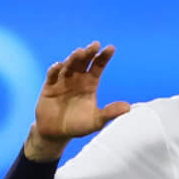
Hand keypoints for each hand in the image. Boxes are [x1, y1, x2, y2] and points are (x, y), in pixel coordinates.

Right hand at [24, 42, 128, 160]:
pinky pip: (52, 75)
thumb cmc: (78, 126)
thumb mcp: (96, 121)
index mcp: (90, 83)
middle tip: (95, 45)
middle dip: (89, 53)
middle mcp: (77, 79)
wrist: (56, 134)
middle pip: (83, 62)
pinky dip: (55, 69)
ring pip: (69, 65)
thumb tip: (128, 108)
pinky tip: (60, 65)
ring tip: (80, 52)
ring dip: (73, 58)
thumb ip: (110, 113)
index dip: (104, 57)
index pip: (98, 66)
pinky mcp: (49, 86)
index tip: (111, 48)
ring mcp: (63, 81)